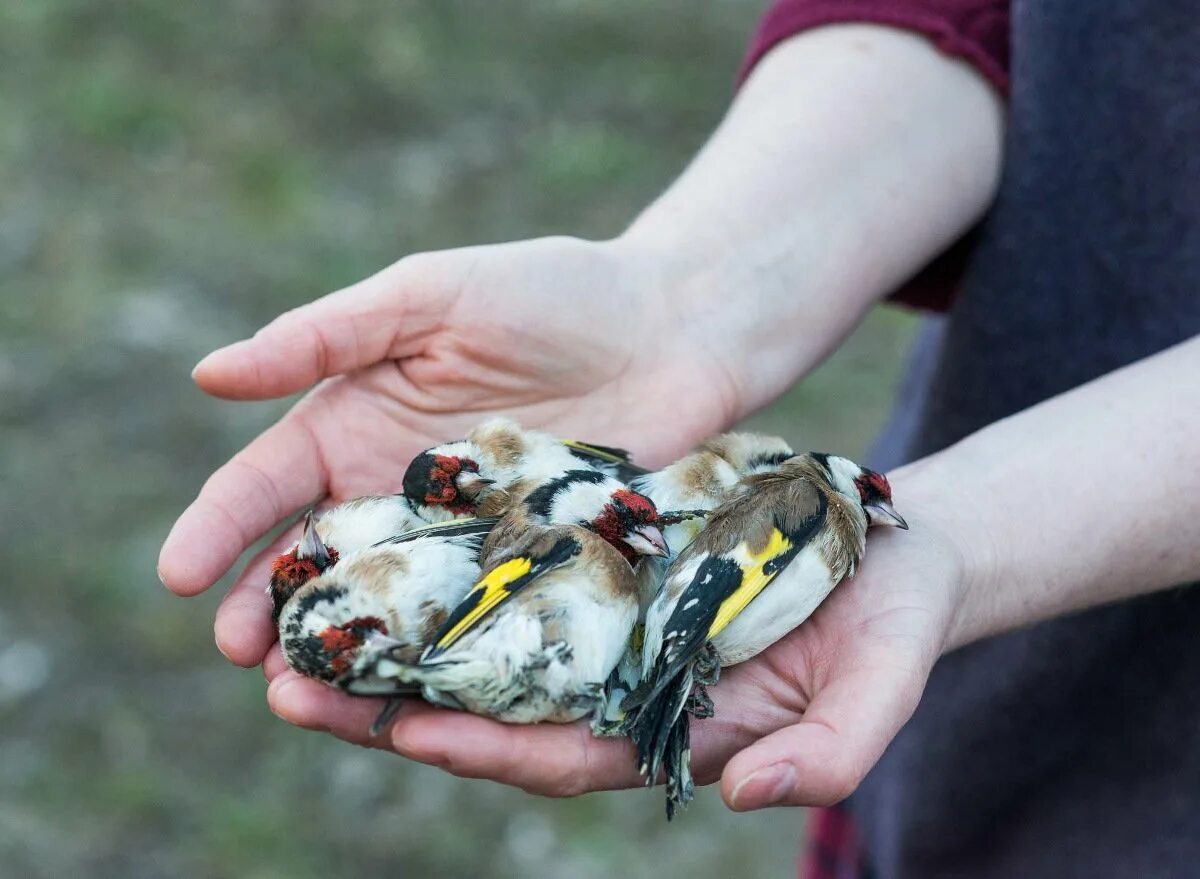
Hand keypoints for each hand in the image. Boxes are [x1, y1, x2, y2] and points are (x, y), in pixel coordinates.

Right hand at [158, 236, 748, 666]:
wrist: (672, 328)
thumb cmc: (550, 294)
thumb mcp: (429, 296)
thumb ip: (326, 335)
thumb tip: (207, 376)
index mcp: (355, 424)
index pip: (266, 485)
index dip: (218, 528)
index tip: (179, 576)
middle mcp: (394, 493)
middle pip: (312, 563)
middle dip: (268, 608)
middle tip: (241, 655)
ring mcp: (459, 539)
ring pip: (381, 607)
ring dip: (339, 648)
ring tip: (303, 690)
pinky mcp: (522, 570)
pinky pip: (467, 620)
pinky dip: (430, 657)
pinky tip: (406, 689)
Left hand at [262, 466, 974, 809]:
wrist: (896, 552)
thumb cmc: (892, 621)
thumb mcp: (882, 682)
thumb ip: (833, 751)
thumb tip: (750, 798)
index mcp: (672, 727)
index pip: (563, 754)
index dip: (489, 751)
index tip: (410, 736)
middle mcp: (622, 685)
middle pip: (494, 710)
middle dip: (396, 710)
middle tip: (294, 688)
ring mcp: (607, 626)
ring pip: (486, 646)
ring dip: (398, 643)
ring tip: (305, 630)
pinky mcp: (604, 566)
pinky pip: (513, 576)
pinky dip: (452, 574)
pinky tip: (390, 550)